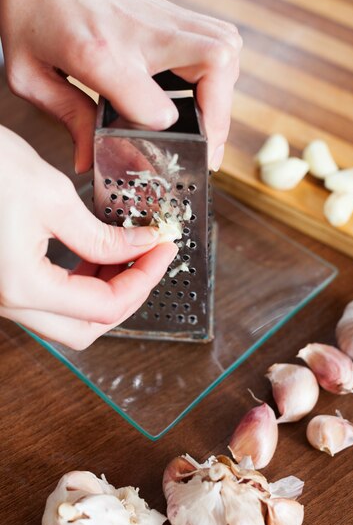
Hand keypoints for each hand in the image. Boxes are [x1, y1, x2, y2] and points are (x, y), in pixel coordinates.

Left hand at [0, 0, 240, 172]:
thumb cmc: (35, 14)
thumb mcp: (31, 76)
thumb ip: (68, 119)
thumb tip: (88, 159)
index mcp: (97, 52)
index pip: (152, 105)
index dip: (161, 134)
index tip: (159, 147)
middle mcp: (142, 33)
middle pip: (213, 66)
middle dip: (219, 117)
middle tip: (208, 150)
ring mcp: (163, 19)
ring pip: (226, 51)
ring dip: (225, 95)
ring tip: (211, 127)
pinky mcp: (174, 14)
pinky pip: (221, 41)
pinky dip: (222, 73)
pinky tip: (208, 95)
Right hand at [0, 127, 177, 348]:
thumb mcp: (51, 196)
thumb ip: (101, 235)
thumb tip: (141, 246)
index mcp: (23, 286)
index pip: (106, 306)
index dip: (144, 280)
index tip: (163, 250)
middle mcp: (8, 302)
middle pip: (86, 328)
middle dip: (127, 297)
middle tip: (149, 261)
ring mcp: (3, 295)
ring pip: (67, 318)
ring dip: (104, 293)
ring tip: (127, 255)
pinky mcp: (2, 282)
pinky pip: (49, 300)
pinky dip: (79, 285)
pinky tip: (94, 256)